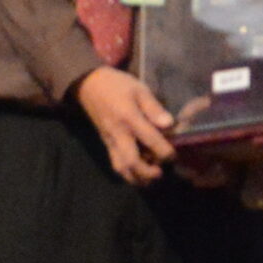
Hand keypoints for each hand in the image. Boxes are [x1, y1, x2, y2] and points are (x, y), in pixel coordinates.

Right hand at [75, 65, 175, 186]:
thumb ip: (154, 108)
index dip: (165, 151)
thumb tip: (169, 124)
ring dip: (136, 177)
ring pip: (120, 168)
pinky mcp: (106, 144)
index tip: (174, 155)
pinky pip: (115, 163)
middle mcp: (118, 134)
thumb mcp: (139, 89)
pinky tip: (139, 172)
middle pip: (131, 162)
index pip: (150, 140)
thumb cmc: (117, 85)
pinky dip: (128, 173)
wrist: (88, 85)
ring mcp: (110, 141)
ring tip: (150, 177)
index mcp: (129, 118)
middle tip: (160, 172)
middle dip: (147, 172)